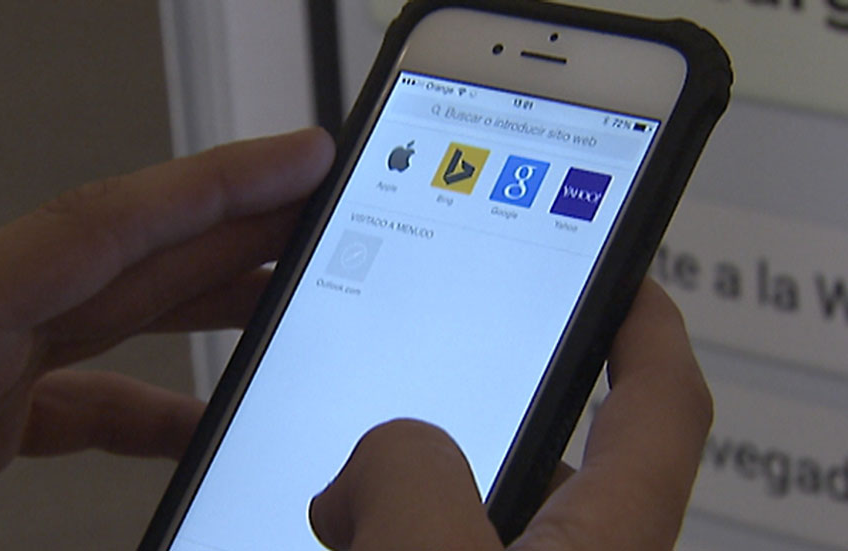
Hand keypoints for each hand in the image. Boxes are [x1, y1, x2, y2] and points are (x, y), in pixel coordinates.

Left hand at [0, 128, 333, 549]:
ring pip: (106, 310)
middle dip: (233, 222)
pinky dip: (150, 396)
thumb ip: (61, 536)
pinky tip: (197, 420)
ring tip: (287, 290)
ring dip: (203, 295)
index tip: (297, 160)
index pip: (91, 234)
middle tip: (325, 207)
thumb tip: (187, 522)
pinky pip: (80, 387)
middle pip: (119, 254)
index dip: (208, 188)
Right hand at [310, 279, 712, 550]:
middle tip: (407, 384)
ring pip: (470, 515)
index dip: (648, 326)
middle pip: (546, 459)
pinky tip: (338, 528)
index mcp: (604, 543)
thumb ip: (409, 473)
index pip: (662, 404)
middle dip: (470, 416)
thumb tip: (378, 458)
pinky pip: (427, 546)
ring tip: (339, 484)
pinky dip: (384, 533)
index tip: (626, 274)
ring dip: (405, 495)